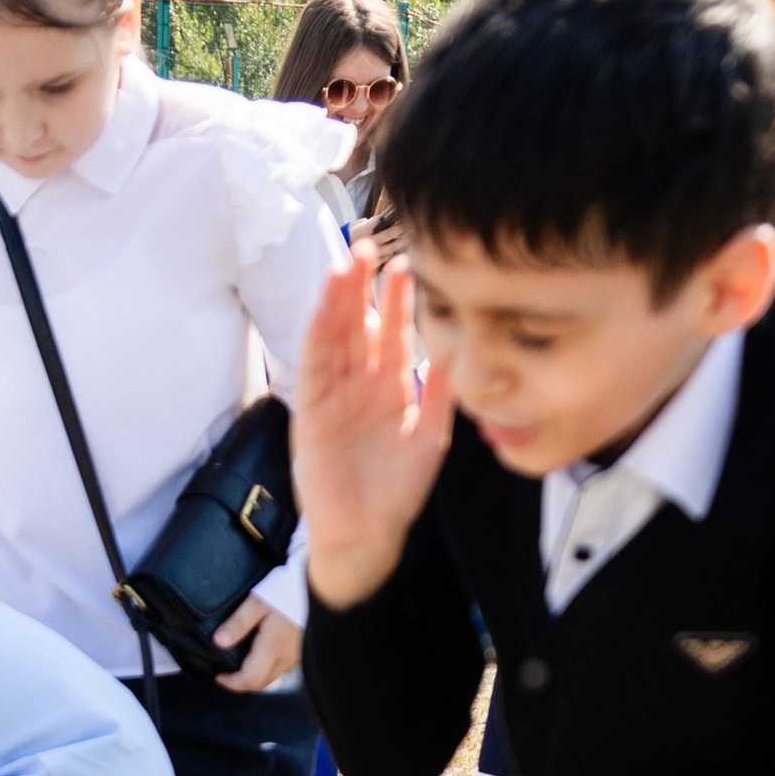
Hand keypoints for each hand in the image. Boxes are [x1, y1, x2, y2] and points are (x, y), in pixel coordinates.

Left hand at [212, 593, 303, 690]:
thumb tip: (218, 642)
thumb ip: (238, 624)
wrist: (323, 584)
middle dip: (242, 683)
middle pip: (262, 682)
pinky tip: (265, 653)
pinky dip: (270, 667)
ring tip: (243, 664)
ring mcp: (299, 654)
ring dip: (257, 676)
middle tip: (228, 674)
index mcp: (273, 648)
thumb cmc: (289, 589)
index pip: (249, 679)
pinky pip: (285, 666)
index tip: (219, 676)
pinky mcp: (305, 647)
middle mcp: (287, 656)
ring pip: (275, 675)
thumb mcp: (258, 602)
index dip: (232, 683)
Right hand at [294, 247, 456, 607]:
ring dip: (337, 299)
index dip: (399, 298)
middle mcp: (360, 382)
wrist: (366, 532)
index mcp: (390, 385)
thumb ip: (442, 392)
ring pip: (335, 336)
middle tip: (368, 243)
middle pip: (360, 322)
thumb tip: (462, 348)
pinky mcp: (312, 410)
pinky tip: (324, 306)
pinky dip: (318, 334)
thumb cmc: (397, 489)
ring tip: (345, 262)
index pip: (395, 331)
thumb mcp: (432, 434)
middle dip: (362, 284)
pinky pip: (314, 365)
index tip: (410, 261)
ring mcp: (334, 393)